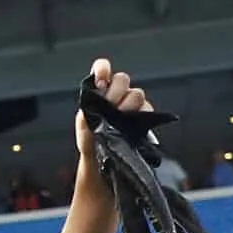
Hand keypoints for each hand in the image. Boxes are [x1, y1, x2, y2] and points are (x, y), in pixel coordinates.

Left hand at [72, 56, 149, 171]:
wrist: (106, 163)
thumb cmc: (92, 145)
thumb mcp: (84, 134)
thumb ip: (85, 122)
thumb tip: (87, 114)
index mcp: (99, 94)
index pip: (102, 70)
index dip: (103, 69)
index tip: (101, 80)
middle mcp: (115, 95)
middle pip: (122, 79)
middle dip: (116, 91)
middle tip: (110, 107)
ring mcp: (131, 104)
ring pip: (136, 93)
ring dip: (128, 104)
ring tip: (119, 117)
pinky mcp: (144, 115)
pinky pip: (148, 108)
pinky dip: (141, 114)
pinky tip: (132, 123)